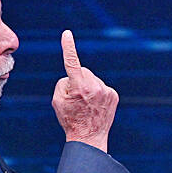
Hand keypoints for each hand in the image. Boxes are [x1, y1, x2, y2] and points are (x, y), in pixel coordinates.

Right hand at [52, 30, 117, 151]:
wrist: (89, 137)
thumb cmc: (70, 119)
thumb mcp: (57, 100)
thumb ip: (63, 82)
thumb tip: (74, 75)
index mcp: (79, 87)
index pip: (72, 62)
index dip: (68, 47)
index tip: (67, 34)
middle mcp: (95, 86)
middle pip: (83, 71)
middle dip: (78, 79)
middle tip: (76, 98)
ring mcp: (106, 91)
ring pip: (93, 79)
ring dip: (88, 86)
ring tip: (86, 104)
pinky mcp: (114, 95)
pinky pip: (102, 86)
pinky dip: (97, 92)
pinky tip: (95, 105)